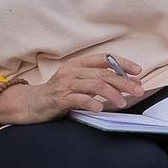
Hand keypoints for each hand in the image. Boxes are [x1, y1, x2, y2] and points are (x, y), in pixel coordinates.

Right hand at [0, 52, 145, 122]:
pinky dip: (92, 103)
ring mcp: (64, 85)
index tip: (138, 71)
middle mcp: (71, 72)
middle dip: (124, 82)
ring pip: (94, 85)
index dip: (123, 63)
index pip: (104, 58)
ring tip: (122, 103)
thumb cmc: (59, 93)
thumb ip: (99, 80)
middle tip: (138, 91)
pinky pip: (78, 99)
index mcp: (77, 64)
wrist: (30, 104)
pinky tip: (100, 108)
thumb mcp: (78, 82)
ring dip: (112, 94)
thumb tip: (130, 83)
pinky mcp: (58, 99)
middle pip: (103, 74)